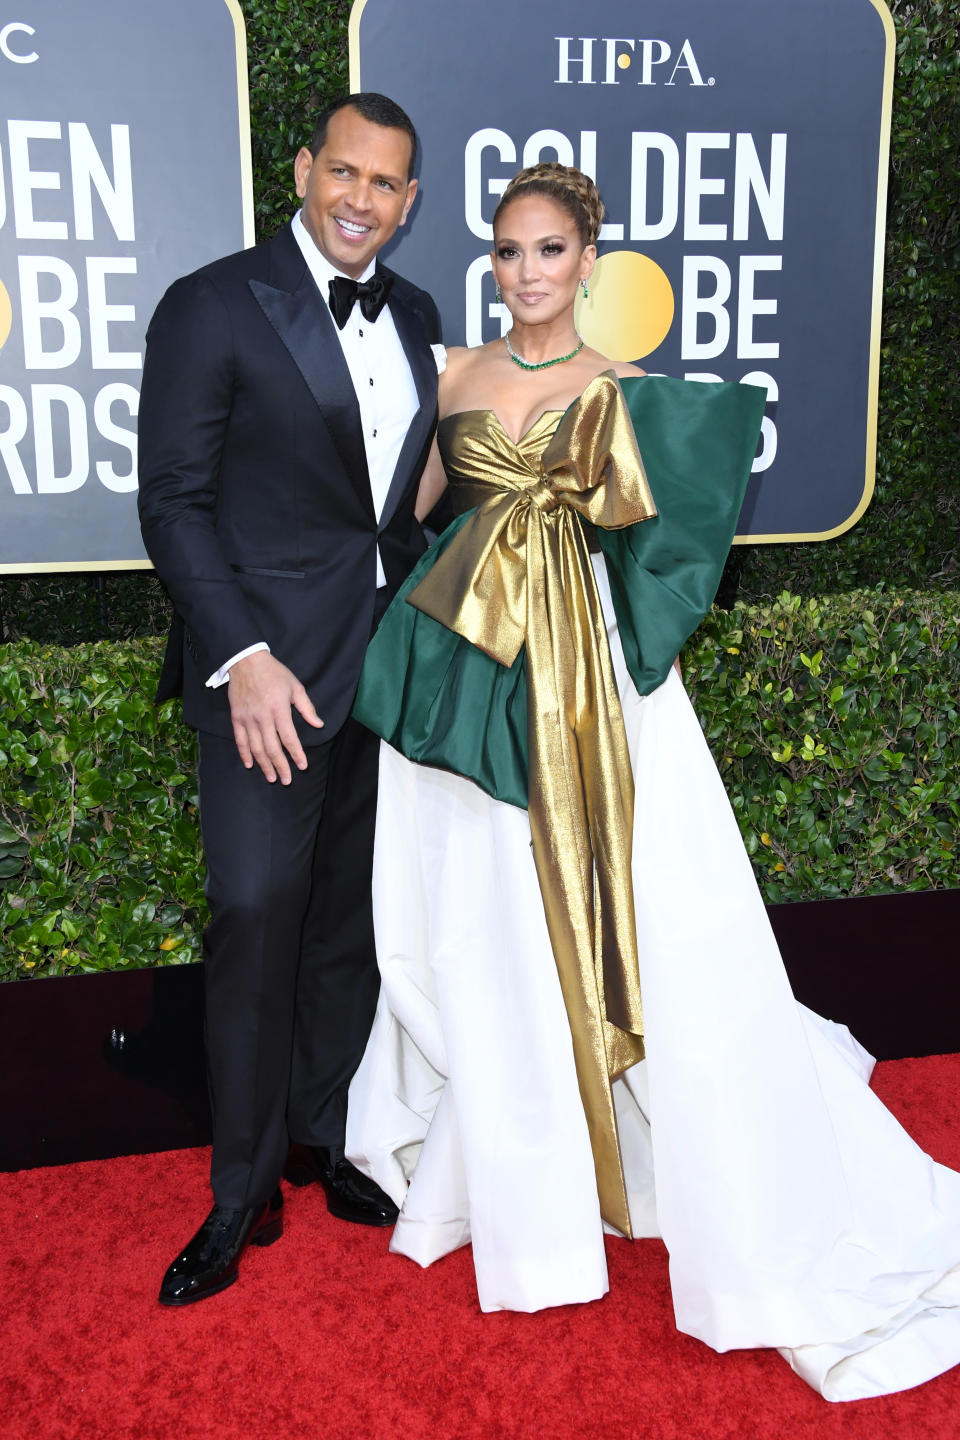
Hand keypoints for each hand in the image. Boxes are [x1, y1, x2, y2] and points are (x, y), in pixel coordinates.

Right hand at [227, 651, 322, 782]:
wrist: (246, 661)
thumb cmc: (274, 673)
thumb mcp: (295, 686)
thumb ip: (307, 707)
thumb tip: (319, 725)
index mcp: (279, 710)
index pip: (289, 738)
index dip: (296, 754)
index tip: (302, 766)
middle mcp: (263, 717)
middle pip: (272, 748)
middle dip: (280, 766)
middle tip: (286, 780)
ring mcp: (248, 719)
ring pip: (256, 748)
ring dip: (264, 765)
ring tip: (271, 777)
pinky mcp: (236, 717)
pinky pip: (240, 740)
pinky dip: (245, 753)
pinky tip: (250, 764)